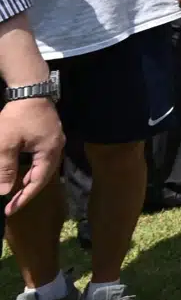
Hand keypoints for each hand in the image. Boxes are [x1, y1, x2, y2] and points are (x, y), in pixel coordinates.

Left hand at [0, 95, 62, 215]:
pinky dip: (31, 168)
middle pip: (44, 176)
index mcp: (49, 152)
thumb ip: (5, 169)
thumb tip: (4, 192)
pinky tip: (22, 170)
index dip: (23, 198)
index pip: (37, 181)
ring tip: (16, 191)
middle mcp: (56, 147)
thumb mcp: (6, 144)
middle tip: (12, 204)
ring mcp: (54, 139)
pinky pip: (41, 157)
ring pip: (43, 167)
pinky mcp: (48, 133)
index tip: (9, 210)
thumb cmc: (17, 117)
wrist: (29, 89)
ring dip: (29, 179)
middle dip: (27, 191)